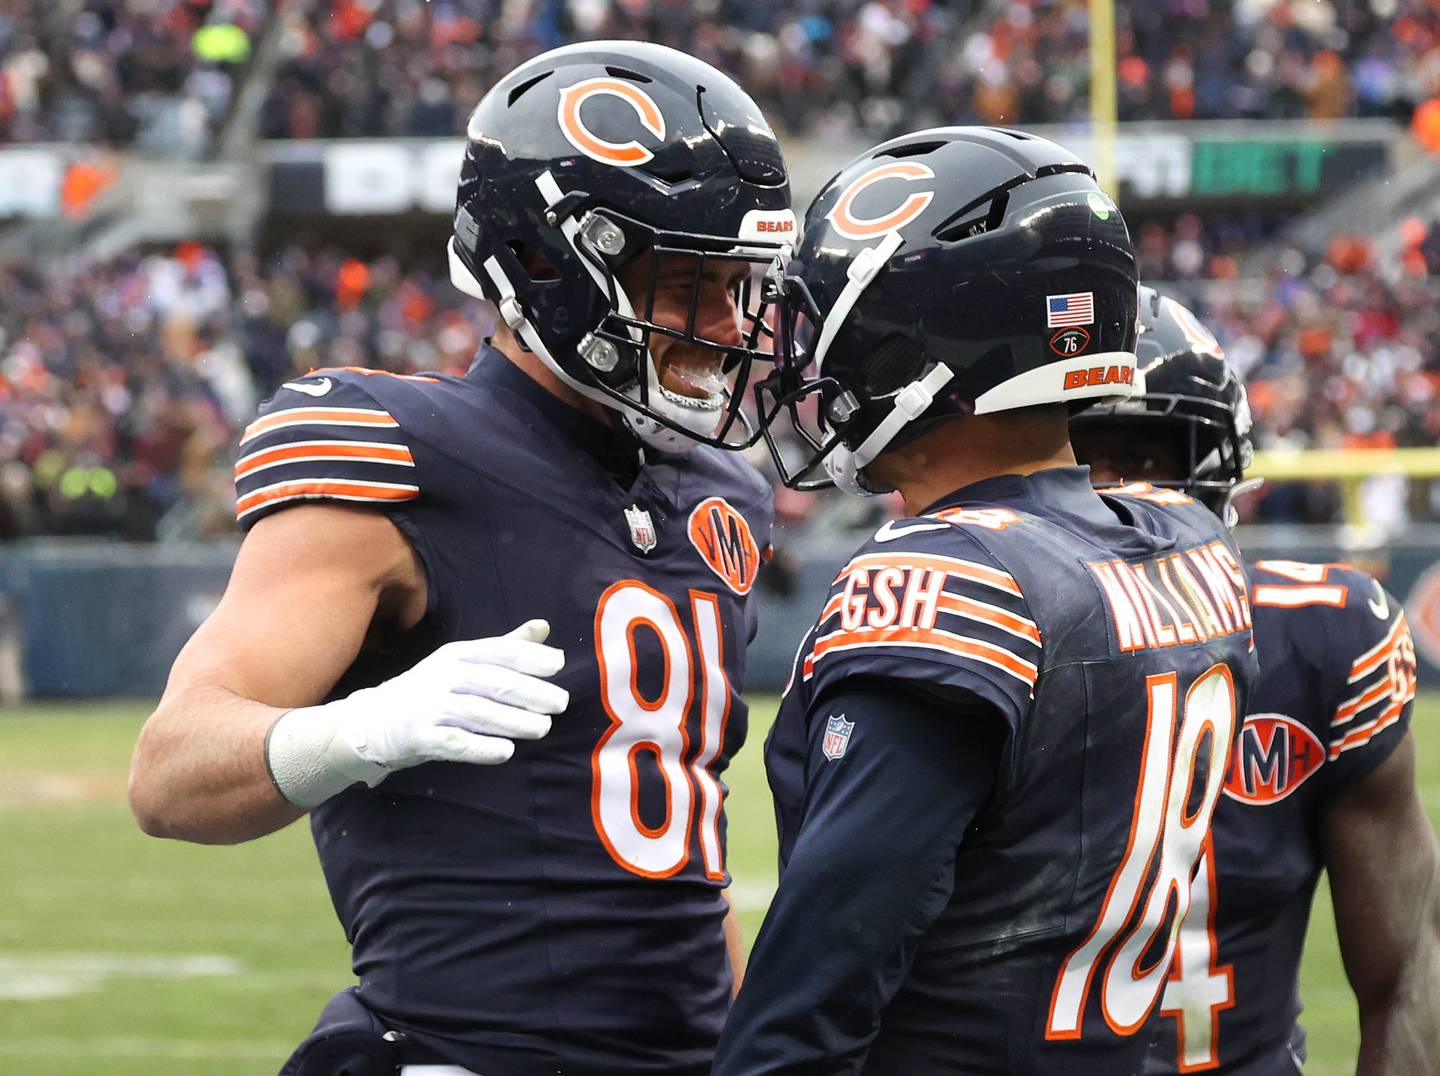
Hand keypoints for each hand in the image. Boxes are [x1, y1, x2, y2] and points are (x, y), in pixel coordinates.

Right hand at [266, 620, 568, 806]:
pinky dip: (482, 748)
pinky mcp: (419, 735)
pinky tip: (506, 752)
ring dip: (514, 722)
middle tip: (560, 703)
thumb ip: (505, 647)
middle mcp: (444, 675)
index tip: (558, 665)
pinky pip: (456, 742)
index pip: (498, 651)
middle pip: (494, 682)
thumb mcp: (463, 663)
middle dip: (531, 692)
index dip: (529, 657)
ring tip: (541, 728)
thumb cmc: (430, 691)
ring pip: (479, 712)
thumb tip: (545, 628)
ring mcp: (430, 705)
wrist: (372, 722)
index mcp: (457, 655)